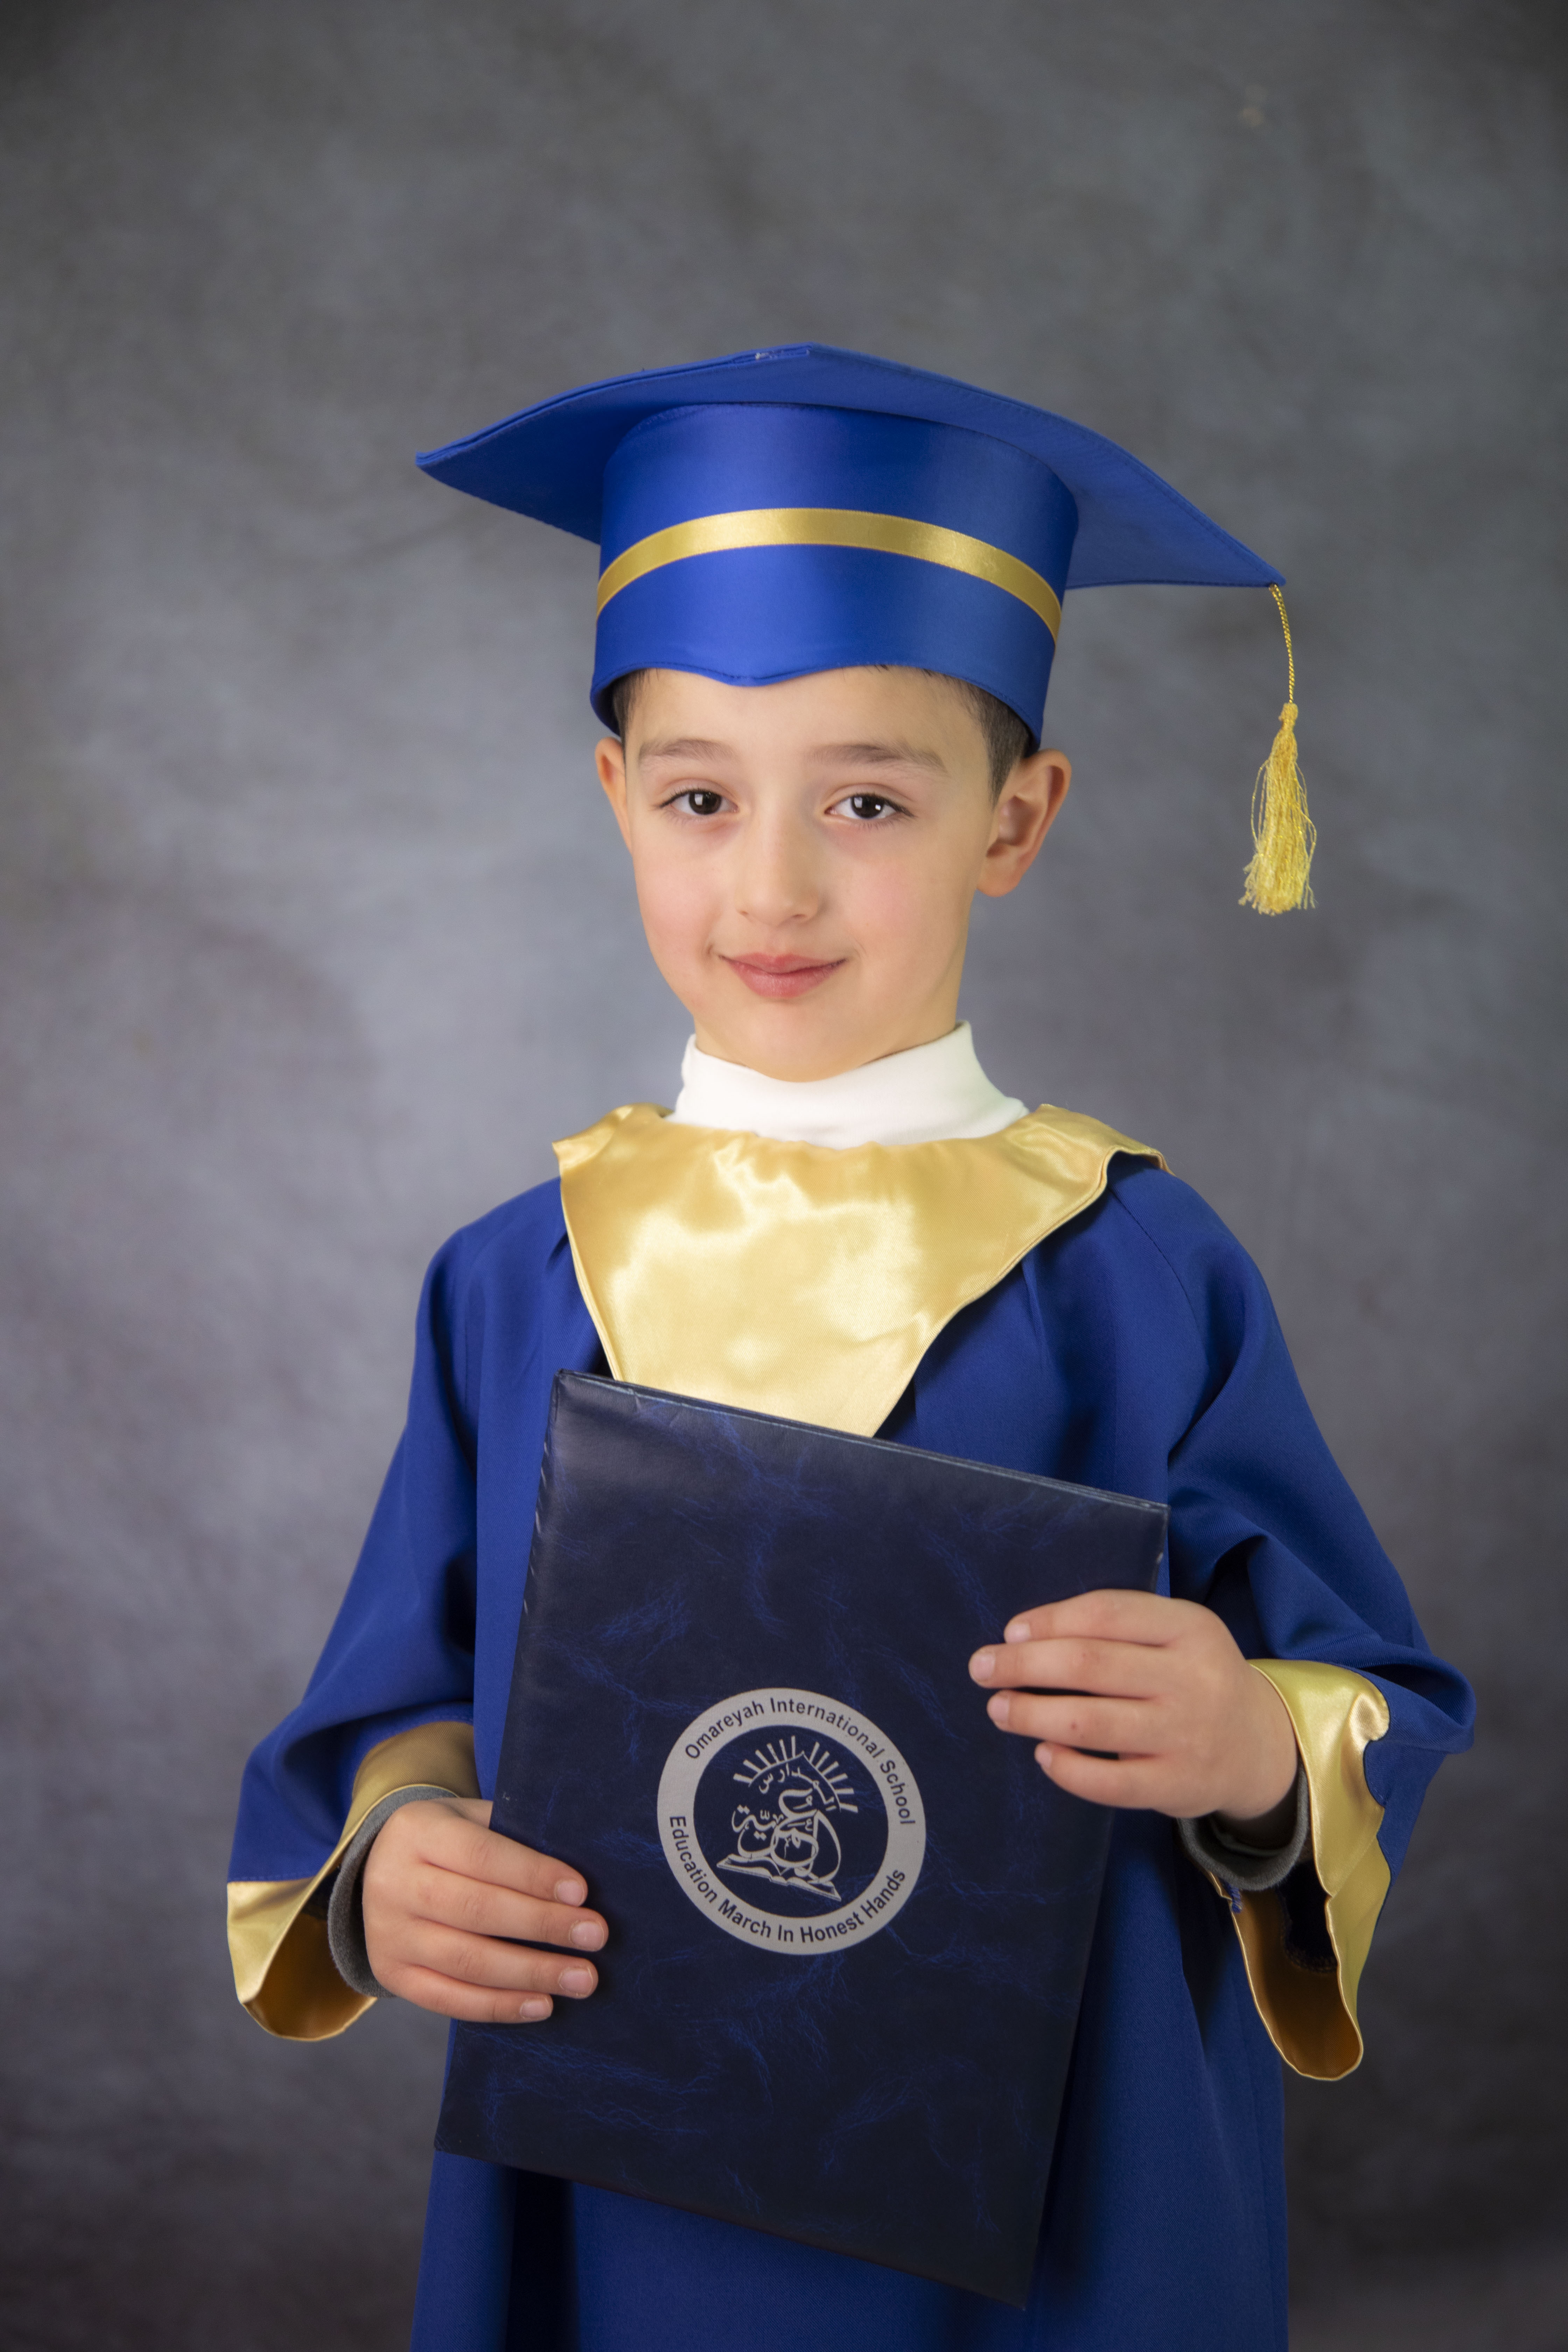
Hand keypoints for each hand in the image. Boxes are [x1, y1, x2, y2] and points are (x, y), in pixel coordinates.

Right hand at [361, 1796, 606, 2023]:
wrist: (380, 1869)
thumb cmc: (449, 1842)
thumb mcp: (470, 1820)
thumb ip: (513, 1839)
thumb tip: (576, 1883)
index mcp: (417, 1832)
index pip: (481, 1854)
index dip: (532, 1875)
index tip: (581, 1893)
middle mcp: (395, 1883)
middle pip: (476, 1910)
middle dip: (543, 1925)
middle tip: (595, 1936)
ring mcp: (388, 1935)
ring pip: (466, 1961)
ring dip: (531, 1973)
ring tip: (581, 1979)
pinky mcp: (392, 1975)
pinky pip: (449, 2000)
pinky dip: (499, 2006)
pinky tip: (542, 2005)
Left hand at [969, 1590, 1298, 1832]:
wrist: (1257, 1746)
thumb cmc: (1193, 1677)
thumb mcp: (1175, 1635)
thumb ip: (1117, 1628)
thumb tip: (1025, 1637)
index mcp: (1190, 1628)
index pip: (1106, 1613)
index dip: (1050, 1620)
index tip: (1011, 1631)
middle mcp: (1192, 1679)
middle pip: (1090, 1665)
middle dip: (1024, 1664)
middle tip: (982, 1668)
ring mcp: (1185, 1736)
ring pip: (1090, 1723)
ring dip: (1032, 1713)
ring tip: (1000, 1709)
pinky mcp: (1177, 1787)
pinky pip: (1107, 1783)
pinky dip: (1066, 1768)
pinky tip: (1043, 1753)